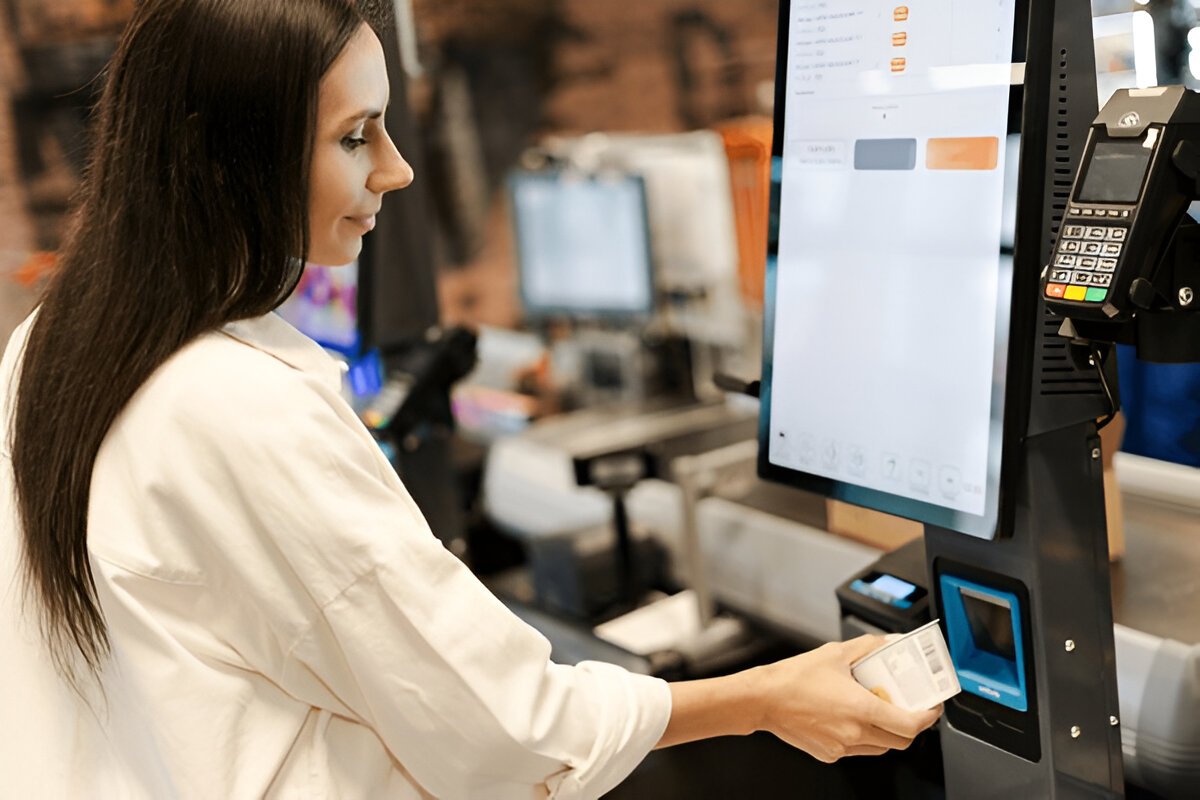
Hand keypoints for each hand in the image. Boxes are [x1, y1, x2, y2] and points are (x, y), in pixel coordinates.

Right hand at [749, 636, 941, 762]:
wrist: (763, 699)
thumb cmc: (793, 677)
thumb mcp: (835, 653)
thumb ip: (867, 647)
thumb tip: (888, 643)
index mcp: (860, 708)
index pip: (910, 725)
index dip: (928, 718)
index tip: (932, 708)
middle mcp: (854, 732)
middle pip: (901, 741)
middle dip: (911, 727)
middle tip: (910, 709)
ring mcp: (842, 747)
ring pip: (881, 748)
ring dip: (888, 732)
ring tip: (879, 711)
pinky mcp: (829, 754)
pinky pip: (858, 750)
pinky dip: (864, 737)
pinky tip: (852, 718)